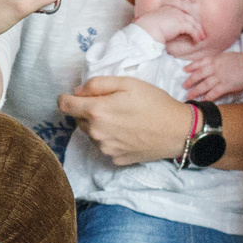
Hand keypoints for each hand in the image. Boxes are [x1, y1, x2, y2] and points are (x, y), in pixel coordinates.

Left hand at [57, 75, 188, 166]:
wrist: (178, 131)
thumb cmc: (154, 103)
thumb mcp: (127, 83)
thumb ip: (97, 84)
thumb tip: (77, 91)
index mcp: (96, 111)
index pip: (64, 105)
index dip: (65, 98)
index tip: (73, 95)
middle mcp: (96, 133)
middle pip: (78, 119)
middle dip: (87, 111)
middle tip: (110, 105)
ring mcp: (105, 148)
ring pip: (91, 134)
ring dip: (99, 125)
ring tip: (122, 119)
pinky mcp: (115, 159)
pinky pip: (105, 146)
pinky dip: (110, 138)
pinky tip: (128, 132)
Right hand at [141, 3, 202, 47]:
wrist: (145, 29)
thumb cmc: (147, 28)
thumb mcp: (155, 22)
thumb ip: (163, 23)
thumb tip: (165, 30)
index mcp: (168, 8)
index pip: (182, 13)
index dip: (188, 20)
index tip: (192, 27)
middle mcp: (175, 10)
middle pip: (190, 17)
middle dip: (196, 26)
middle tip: (201, 33)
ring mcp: (178, 16)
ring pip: (193, 23)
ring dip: (198, 32)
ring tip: (201, 39)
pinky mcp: (181, 23)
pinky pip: (192, 30)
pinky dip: (196, 36)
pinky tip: (196, 41)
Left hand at [180, 50, 242, 102]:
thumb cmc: (241, 61)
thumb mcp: (226, 56)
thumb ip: (216, 60)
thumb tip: (208, 66)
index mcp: (215, 59)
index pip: (200, 62)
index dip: (191, 66)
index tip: (184, 70)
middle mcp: (215, 68)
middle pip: (199, 75)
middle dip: (190, 81)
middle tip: (184, 86)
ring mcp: (220, 77)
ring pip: (204, 85)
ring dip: (196, 91)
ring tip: (190, 96)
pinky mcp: (225, 86)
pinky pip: (214, 93)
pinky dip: (207, 97)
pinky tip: (202, 101)